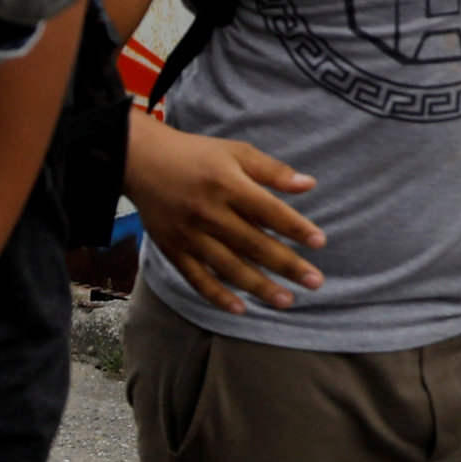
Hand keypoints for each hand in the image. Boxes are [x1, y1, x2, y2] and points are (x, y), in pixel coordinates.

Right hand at [127, 112, 324, 309]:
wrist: (141, 161)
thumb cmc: (196, 154)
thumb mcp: (236, 152)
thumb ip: (272, 170)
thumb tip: (309, 185)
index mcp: (227, 185)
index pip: (269, 211)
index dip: (295, 228)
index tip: (319, 242)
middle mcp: (209, 212)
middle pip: (254, 244)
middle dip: (287, 265)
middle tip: (315, 282)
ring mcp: (190, 235)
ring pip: (229, 267)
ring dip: (259, 286)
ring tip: (286, 300)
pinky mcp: (173, 249)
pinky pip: (197, 278)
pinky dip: (217, 296)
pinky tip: (240, 309)